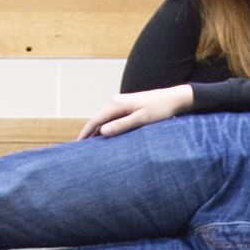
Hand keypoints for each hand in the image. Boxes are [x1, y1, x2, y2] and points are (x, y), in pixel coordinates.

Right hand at [81, 85, 196, 139]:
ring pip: (104, 120)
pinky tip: (104, 137)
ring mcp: (121, 103)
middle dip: (88, 133)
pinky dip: (106, 128)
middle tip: (80, 150)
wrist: (173, 99)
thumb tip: (102, 131)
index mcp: (117, 104)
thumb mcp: (141, 119)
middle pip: (97, 120)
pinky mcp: (126, 107)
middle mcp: (116, 101)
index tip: (77, 145)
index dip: (85, 133)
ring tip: (90, 146)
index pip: (95, 120)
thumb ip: (122, 125)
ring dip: (97, 131)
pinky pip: (112, 119)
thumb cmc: (160, 109)